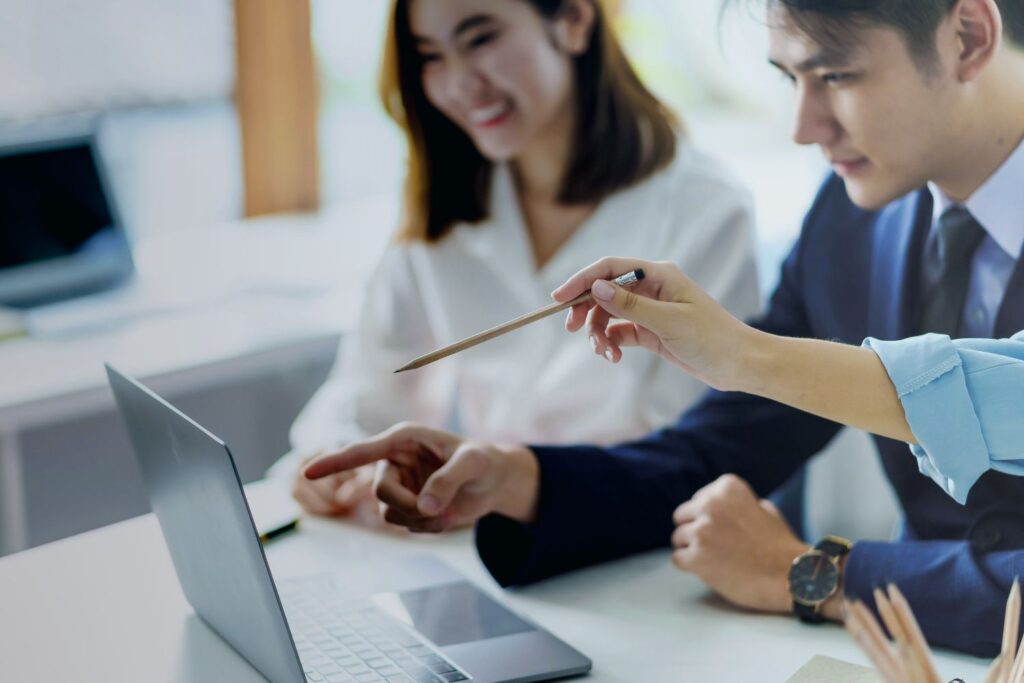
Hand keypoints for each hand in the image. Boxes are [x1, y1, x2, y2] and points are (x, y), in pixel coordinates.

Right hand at [303, 422, 538, 532]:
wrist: (493, 481)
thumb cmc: (483, 460)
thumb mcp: (473, 463)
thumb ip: (449, 480)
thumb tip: (425, 506)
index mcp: (403, 439)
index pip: (362, 450)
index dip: (334, 461)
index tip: (307, 471)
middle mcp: (394, 461)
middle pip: (380, 492)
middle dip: (406, 505)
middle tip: (436, 509)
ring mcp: (398, 486)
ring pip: (389, 513)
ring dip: (420, 519)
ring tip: (449, 509)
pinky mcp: (406, 507)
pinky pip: (405, 526)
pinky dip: (427, 527)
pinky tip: (445, 515)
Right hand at [552, 257, 760, 390]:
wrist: (739, 364)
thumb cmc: (712, 337)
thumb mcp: (668, 321)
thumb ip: (630, 305)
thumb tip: (596, 287)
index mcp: (658, 274)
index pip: (610, 268)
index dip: (582, 280)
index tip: (559, 298)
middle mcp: (651, 288)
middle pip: (604, 290)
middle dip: (585, 309)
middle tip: (572, 329)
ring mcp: (650, 310)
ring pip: (609, 314)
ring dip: (599, 332)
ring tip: (603, 352)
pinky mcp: (651, 331)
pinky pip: (619, 332)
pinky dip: (611, 343)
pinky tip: (613, 357)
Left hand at [670, 474, 809, 612]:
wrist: (792, 577)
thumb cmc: (780, 545)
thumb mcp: (763, 508)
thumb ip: (736, 502)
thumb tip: (714, 502)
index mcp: (727, 488)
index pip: (697, 500)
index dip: (709, 518)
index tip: (726, 531)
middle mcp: (711, 504)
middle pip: (682, 517)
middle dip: (695, 531)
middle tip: (718, 547)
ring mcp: (702, 531)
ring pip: (678, 538)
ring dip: (693, 550)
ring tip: (718, 560)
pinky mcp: (696, 557)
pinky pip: (677, 559)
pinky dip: (691, 567)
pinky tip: (712, 571)